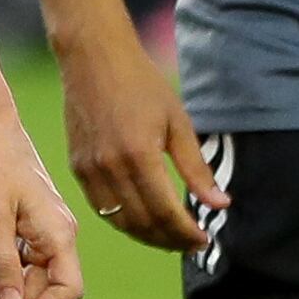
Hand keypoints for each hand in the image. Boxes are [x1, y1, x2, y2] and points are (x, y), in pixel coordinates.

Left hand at [0, 111, 82, 298]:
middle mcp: (57, 233)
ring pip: (33, 275)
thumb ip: (4, 265)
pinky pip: (22, 260)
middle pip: (48, 286)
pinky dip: (5, 274)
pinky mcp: (27, 224)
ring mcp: (42, 229)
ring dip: (9, 290)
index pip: (69, 289)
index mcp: (59, 232)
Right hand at [58, 28, 226, 251]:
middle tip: (191, 242)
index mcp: (139, 154)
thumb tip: (220, 205)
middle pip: (142, 223)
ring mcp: (89, 169)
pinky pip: (101, 208)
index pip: (165, 213)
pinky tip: (142, 218)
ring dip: (147, 237)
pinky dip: (123, 221)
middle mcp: (110, 167)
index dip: (186, 233)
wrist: (93, 56)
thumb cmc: (141, 82)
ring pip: (120, 222)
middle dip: (170, 240)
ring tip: (170, 236)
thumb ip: (196, 168)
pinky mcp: (77, 166)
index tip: (204, 240)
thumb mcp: (177, 121)